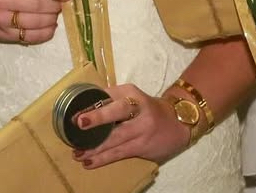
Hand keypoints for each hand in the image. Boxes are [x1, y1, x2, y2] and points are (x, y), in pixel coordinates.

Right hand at [0, 0, 69, 44]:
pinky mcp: (3, 35)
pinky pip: (29, 37)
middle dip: (54, 7)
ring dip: (51, 20)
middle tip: (60, 7)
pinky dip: (44, 34)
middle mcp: (2, 0)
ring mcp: (2, 20)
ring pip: (35, 22)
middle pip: (37, 5)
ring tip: (55, 17)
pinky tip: (50, 29)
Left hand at [72, 84, 188, 167]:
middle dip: (97, 119)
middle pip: (117, 113)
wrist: (178, 122)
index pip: (110, 96)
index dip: (94, 105)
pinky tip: (89, 162)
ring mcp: (142, 129)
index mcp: (131, 93)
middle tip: (79, 126)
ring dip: (95, 147)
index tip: (77, 114)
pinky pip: (120, 153)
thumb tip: (81, 105)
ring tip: (77, 153)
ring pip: (116, 138)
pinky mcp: (143, 146)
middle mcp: (139, 109)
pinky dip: (103, 158)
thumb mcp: (131, 96)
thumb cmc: (146, 108)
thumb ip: (110, 98)